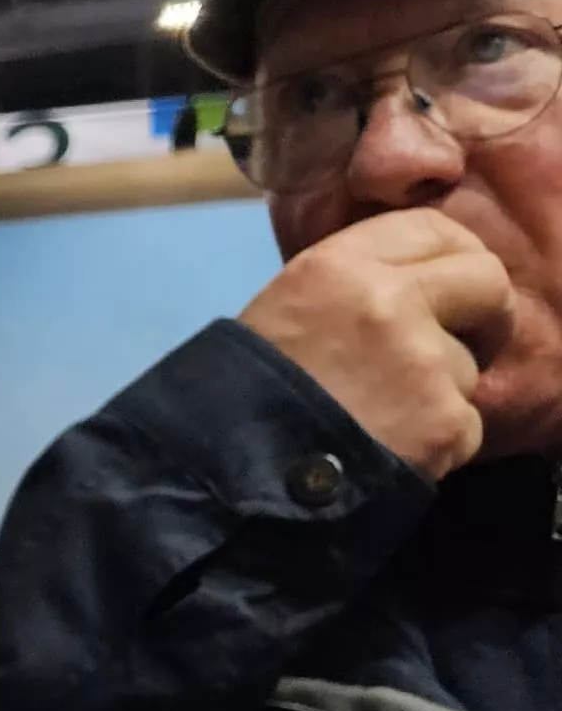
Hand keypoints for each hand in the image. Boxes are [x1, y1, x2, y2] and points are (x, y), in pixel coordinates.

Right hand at [237, 208, 516, 475]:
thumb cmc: (240, 397)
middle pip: (486, 280)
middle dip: (480, 313)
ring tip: (381, 417)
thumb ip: (352, 285)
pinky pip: (465, 424)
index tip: (447, 288)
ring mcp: (422, 362)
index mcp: (339, 266)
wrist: (224, 481)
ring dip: (439, 391)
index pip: (435, 228)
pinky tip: (386, 451)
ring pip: (469, 364)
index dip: (453, 257)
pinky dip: (435, 442)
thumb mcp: (285, 309)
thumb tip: (417, 281)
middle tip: (453, 344)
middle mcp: (388, 300)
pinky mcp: (444, 422)